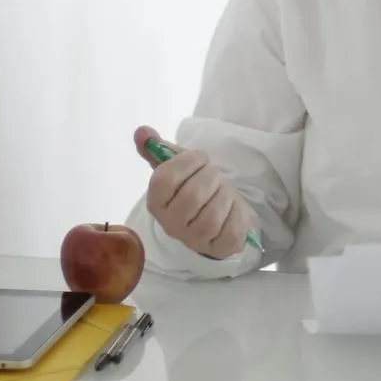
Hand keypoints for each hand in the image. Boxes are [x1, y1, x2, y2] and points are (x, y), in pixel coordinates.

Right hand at [134, 125, 254, 259]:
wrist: (215, 216)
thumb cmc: (193, 187)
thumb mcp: (177, 166)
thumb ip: (158, 149)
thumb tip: (142, 132)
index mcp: (156, 202)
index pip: (165, 179)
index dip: (187, 162)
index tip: (200, 158)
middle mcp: (171, 225)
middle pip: (192, 195)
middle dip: (209, 176)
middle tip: (213, 174)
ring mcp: (194, 240)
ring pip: (212, 214)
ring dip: (224, 194)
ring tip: (222, 191)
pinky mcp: (219, 248)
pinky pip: (231, 228)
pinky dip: (237, 212)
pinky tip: (232, 208)